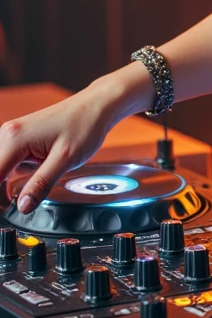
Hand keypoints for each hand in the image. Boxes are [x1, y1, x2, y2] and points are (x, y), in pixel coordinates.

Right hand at [0, 69, 146, 212]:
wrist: (96, 107)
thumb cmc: (84, 126)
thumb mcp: (65, 160)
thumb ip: (41, 184)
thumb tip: (23, 206)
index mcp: (14, 139)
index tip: (7, 210)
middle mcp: (8, 134)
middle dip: (6, 190)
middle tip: (30, 196)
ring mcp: (12, 134)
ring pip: (3, 169)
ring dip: (17, 178)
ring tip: (47, 168)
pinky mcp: (20, 137)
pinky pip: (12, 161)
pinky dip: (23, 169)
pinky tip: (44, 163)